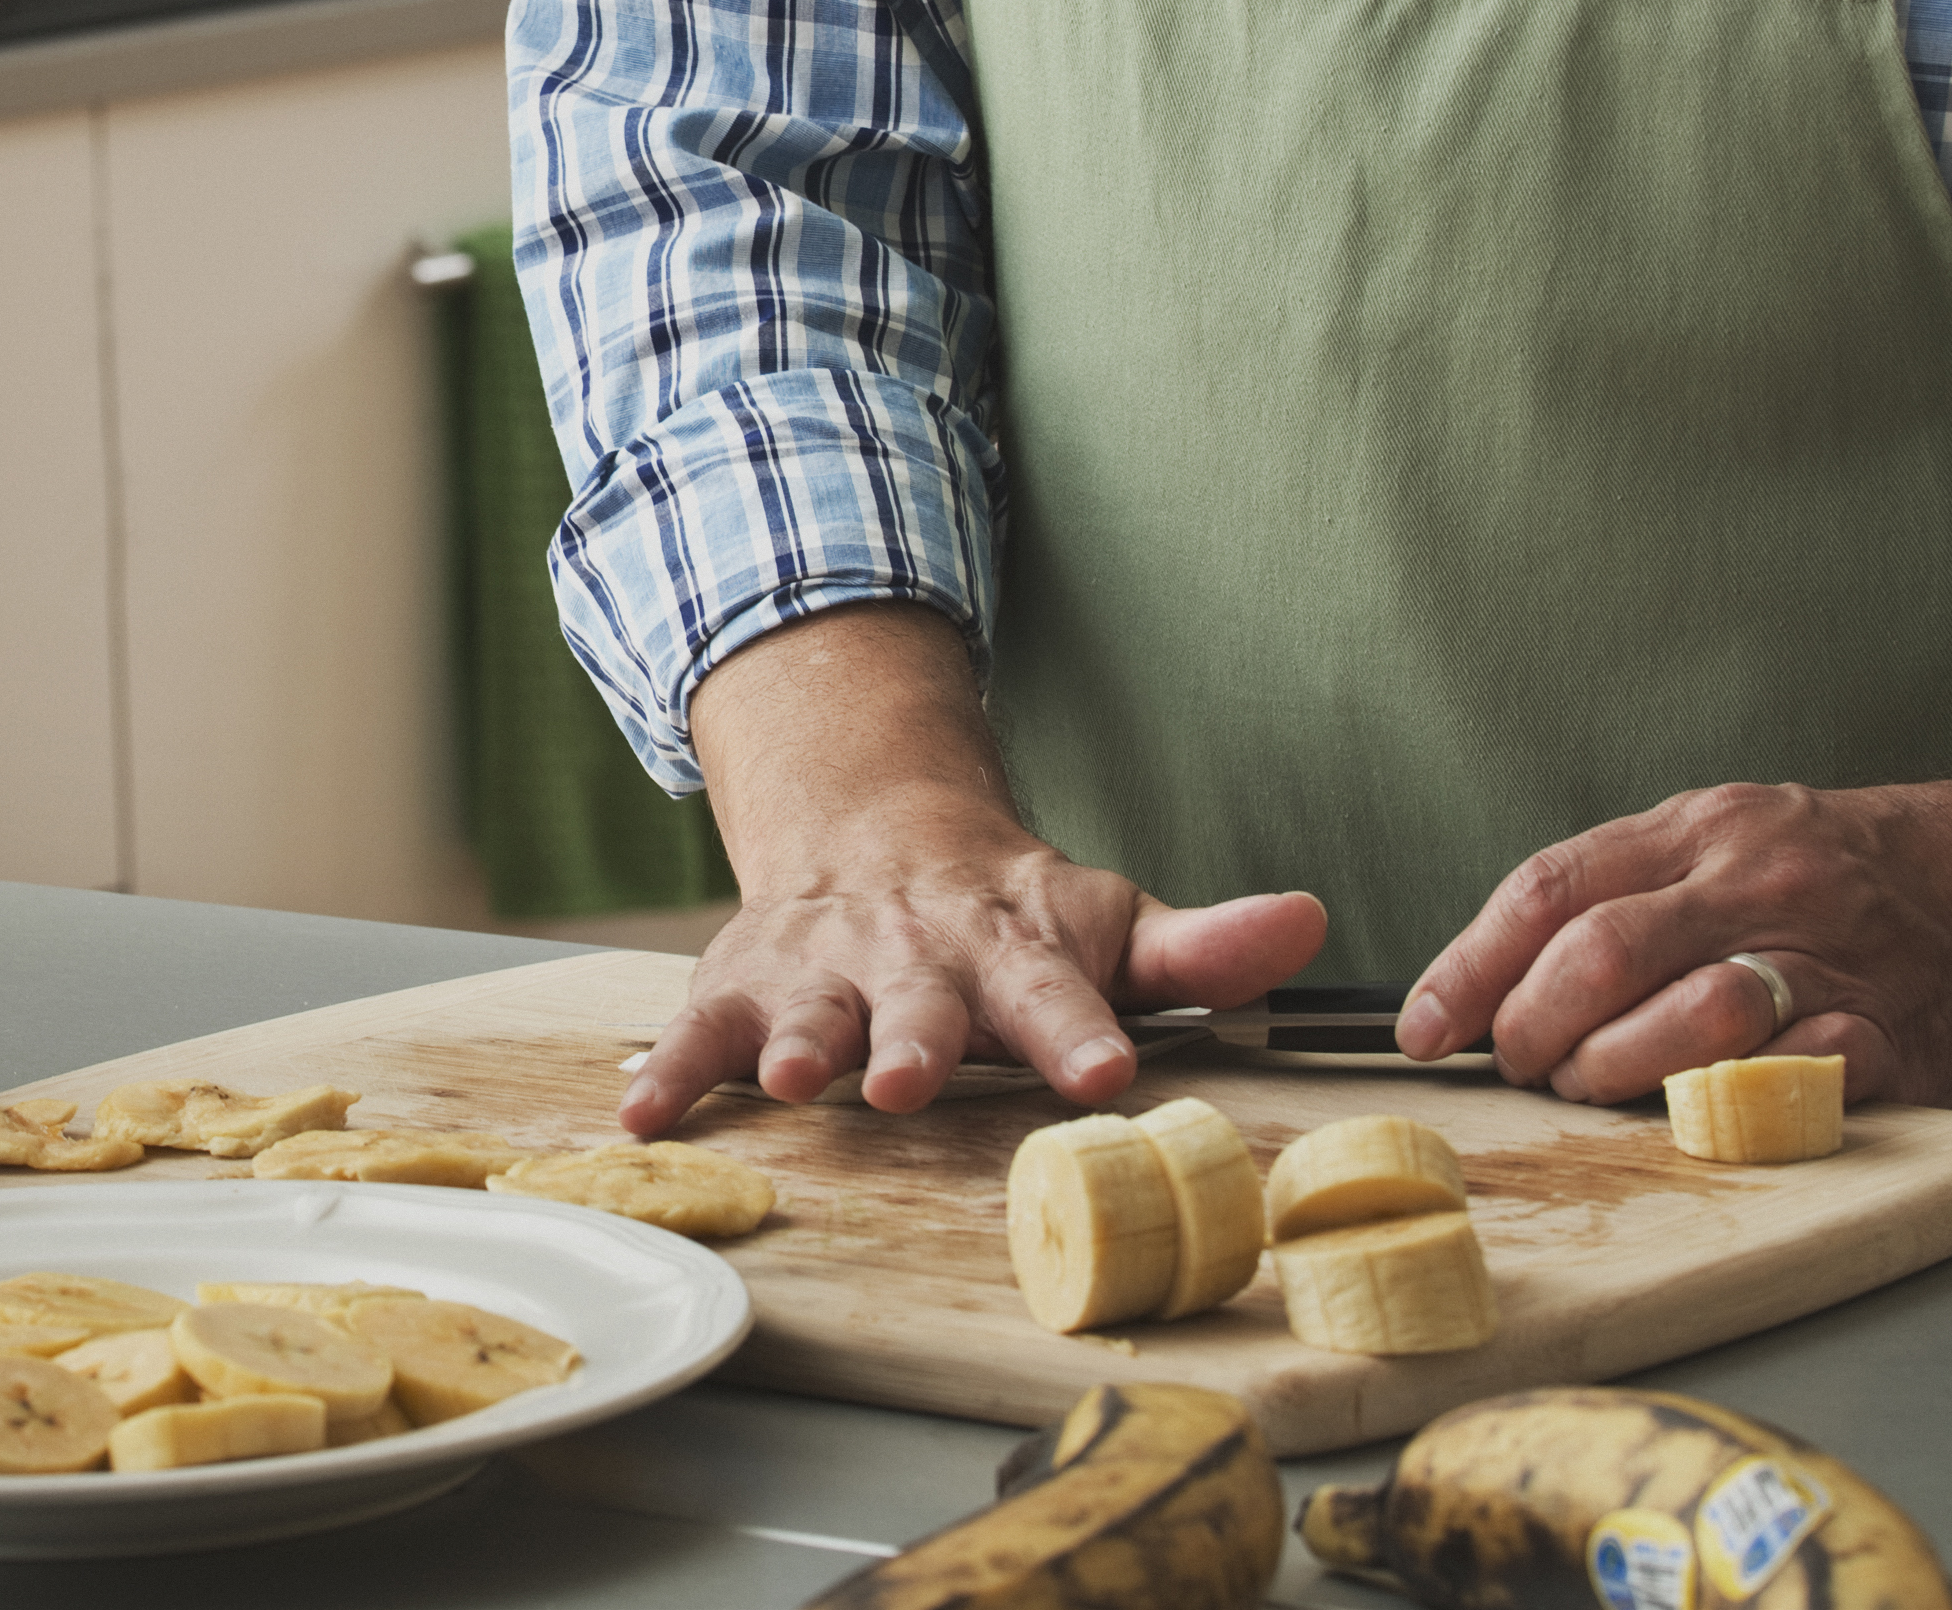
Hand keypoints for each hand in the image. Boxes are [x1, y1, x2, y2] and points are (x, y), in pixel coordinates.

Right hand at [619, 837, 1325, 1134]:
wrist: (872, 835)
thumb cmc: (1006, 914)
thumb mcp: (1106, 921)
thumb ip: (1203, 947)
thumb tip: (1310, 923)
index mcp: (1007, 943)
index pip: (1053, 986)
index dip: (1076, 1025)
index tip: (1104, 1067)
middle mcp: (911, 951)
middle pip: (918, 998)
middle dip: (913, 1037)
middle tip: (908, 1080)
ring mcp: (822, 966)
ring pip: (809, 1007)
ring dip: (801, 1042)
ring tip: (798, 1079)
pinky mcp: (743, 986)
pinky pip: (699, 1031)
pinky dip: (669, 1072)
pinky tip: (642, 1118)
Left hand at [1394, 777, 1951, 1109]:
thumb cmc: (1843, 869)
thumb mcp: (1727, 837)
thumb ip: (1627, 891)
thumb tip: (1499, 973)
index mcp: (1704, 827)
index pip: (1554, 888)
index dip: (1472, 963)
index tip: (1425, 1024)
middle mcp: (1759, 881)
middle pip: (1605, 952)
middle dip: (1533, 1025)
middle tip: (1517, 1065)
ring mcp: (1829, 955)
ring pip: (1694, 1014)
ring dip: (1618, 1069)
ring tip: (1595, 1089)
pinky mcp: (1894, 1034)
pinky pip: (1799, 1074)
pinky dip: (1735, 1103)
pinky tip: (1700, 1115)